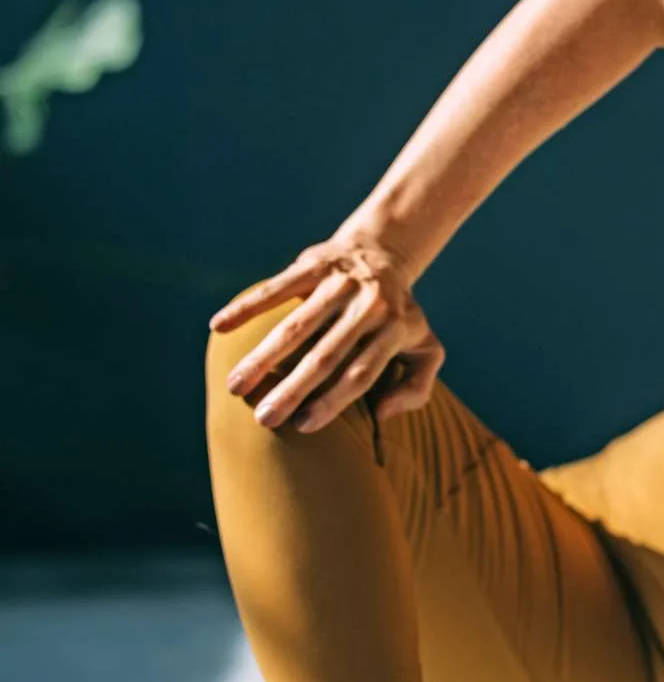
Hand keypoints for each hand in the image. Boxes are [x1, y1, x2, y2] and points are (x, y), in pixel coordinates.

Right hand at [208, 230, 444, 431]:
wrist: (383, 255)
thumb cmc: (400, 318)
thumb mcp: (427, 351)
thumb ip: (418, 388)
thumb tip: (383, 412)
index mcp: (396, 331)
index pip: (362, 373)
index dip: (333, 401)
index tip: (303, 426)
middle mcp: (369, 306)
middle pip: (326, 355)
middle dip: (293, 390)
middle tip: (264, 419)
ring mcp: (341, 283)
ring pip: (296, 325)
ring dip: (263, 357)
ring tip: (235, 386)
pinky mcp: (314, 265)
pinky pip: (276, 288)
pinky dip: (247, 307)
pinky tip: (219, 327)